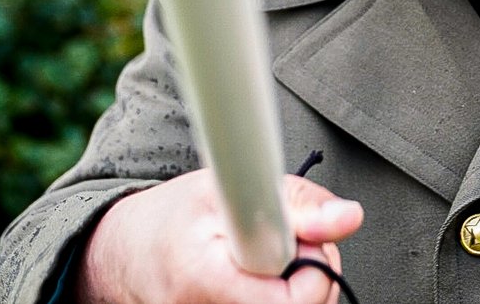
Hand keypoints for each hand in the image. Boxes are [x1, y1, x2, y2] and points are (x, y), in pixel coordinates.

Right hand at [75, 168, 363, 303]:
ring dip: (299, 287)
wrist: (127, 255)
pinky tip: (268, 281)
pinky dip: (282, 298)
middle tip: (294, 238)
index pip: (292, 300)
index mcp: (205, 281)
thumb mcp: (231, 186)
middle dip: (314, 273)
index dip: (313, 262)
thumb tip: (351, 216)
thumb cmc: (178, 215)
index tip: (302, 233)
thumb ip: (297, 203)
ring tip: (275, 256)